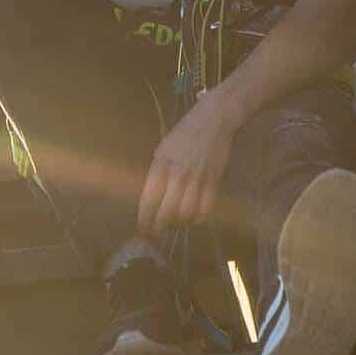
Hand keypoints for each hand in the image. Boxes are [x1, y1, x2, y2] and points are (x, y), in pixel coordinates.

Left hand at [136, 90, 247, 236]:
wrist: (214, 119)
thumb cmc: (185, 132)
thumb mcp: (163, 148)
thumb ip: (157, 172)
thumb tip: (150, 197)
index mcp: (160, 164)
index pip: (148, 200)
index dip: (144, 219)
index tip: (142, 230)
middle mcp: (177, 174)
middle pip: (166, 212)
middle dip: (158, 228)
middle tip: (155, 235)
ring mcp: (197, 178)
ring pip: (186, 214)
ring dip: (178, 224)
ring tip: (174, 224)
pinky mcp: (214, 181)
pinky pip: (205, 209)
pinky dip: (198, 218)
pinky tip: (193, 218)